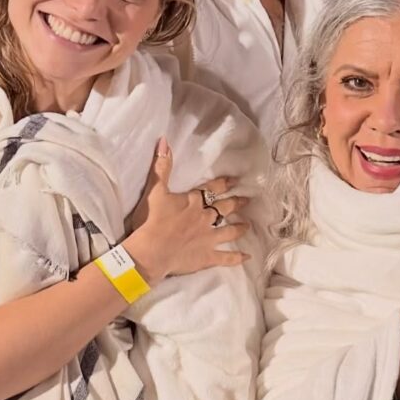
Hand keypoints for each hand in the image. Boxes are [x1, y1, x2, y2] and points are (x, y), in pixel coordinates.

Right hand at [124, 138, 249, 283]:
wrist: (151, 251)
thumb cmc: (151, 220)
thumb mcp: (155, 190)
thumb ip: (162, 166)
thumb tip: (164, 140)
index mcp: (193, 202)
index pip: (212, 188)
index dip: (224, 183)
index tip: (235, 180)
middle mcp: (205, 218)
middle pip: (224, 208)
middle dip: (236, 203)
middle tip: (248, 200)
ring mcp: (208, 238)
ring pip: (229, 231)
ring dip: (239, 228)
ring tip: (248, 225)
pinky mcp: (207, 257)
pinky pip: (226, 258)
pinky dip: (237, 258)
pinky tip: (247, 257)